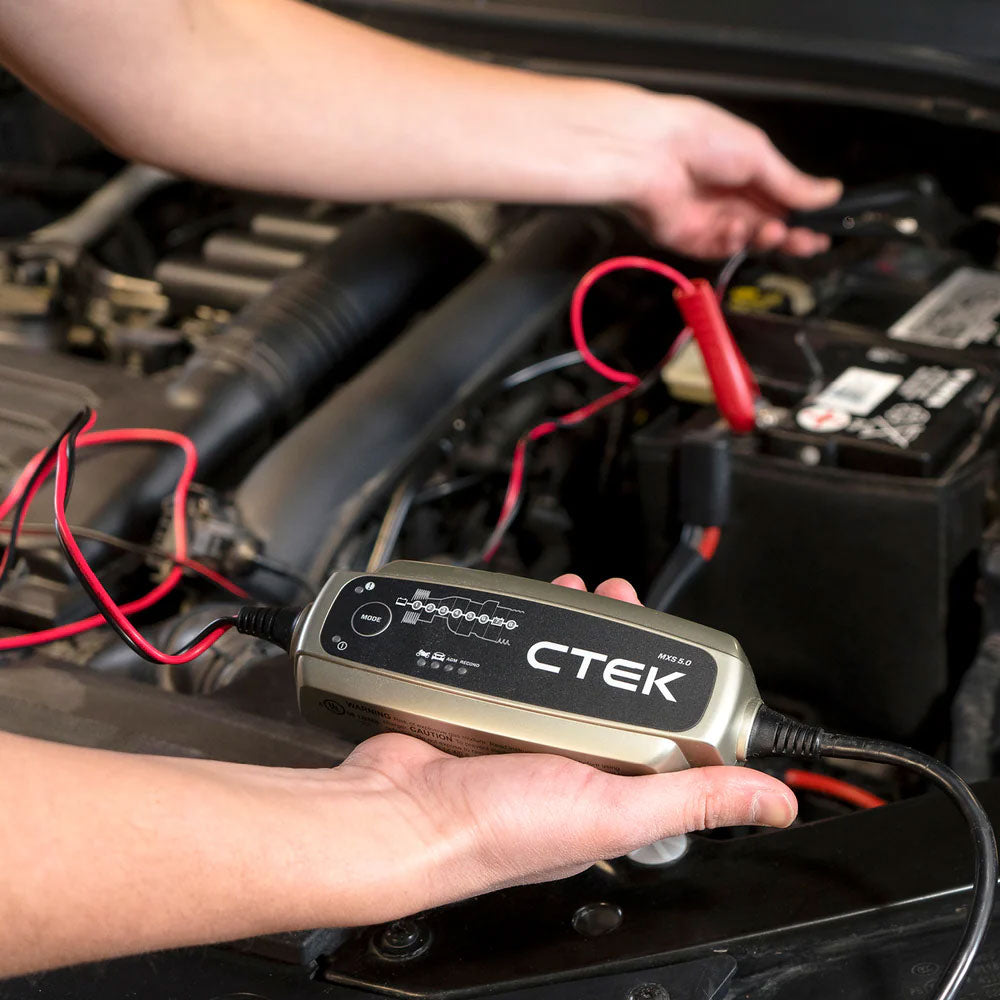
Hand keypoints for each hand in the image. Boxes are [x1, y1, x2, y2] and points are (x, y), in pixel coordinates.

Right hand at [296, 575, 795, 926]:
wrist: (401, 813)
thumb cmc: (496, 830)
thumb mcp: (613, 812)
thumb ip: (693, 799)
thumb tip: (773, 802)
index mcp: (612, 786)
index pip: (662, 726)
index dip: (671, 682)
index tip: (671, 644)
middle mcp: (572, 758)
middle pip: (609, 683)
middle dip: (619, 635)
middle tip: (620, 598)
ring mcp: (526, 729)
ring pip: (560, 664)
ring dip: (572, 624)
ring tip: (579, 590)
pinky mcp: (485, 707)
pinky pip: (512, 660)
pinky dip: (521, 634)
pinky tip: (526, 613)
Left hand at [620, 94, 841, 257]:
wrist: (650, 152)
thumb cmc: (696, 137)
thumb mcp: (758, 155)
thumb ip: (791, 183)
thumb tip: (829, 192)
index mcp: (746, 168)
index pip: (782, 199)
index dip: (804, 215)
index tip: (825, 227)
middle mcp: (727, 195)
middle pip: (768, 225)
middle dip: (791, 236)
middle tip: (810, 242)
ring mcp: (708, 219)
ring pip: (747, 241)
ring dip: (765, 239)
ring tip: (775, 232)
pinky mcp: (688, 239)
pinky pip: (719, 249)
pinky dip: (733, 241)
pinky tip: (737, 228)